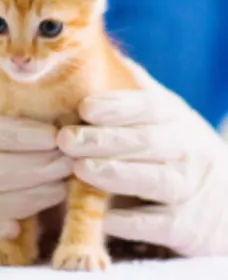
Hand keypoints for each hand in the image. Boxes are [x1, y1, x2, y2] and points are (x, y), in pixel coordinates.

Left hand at [58, 60, 227, 256]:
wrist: (221, 199)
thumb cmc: (174, 149)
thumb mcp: (162, 115)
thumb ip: (131, 90)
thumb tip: (91, 53)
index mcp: (176, 118)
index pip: (149, 107)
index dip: (117, 107)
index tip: (84, 107)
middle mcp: (188, 150)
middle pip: (147, 142)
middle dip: (104, 140)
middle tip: (66, 139)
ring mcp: (190, 188)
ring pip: (156, 180)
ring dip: (117, 174)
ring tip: (81, 170)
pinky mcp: (186, 226)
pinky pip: (160, 223)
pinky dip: (133, 221)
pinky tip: (104, 216)